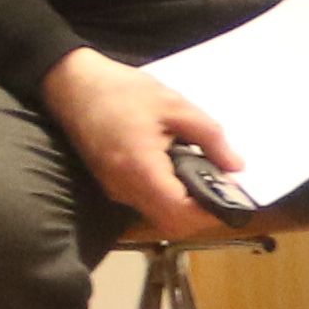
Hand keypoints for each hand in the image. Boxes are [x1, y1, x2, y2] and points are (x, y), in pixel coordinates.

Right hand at [39, 47, 244, 241]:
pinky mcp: (110, 184)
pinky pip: (145, 202)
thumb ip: (210, 138)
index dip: (210, 212)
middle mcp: (125, 188)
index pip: (181, 214)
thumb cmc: (122, 91)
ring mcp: (114, 189)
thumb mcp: (176, 106)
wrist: (72, 84)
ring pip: (158, 216)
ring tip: (203, 174)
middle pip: (171, 223)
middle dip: (201, 213)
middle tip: (221, 186)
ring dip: (184, 205)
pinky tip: (179, 169)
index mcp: (141, 169)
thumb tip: (236, 167)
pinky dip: (167, 196)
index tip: (232, 198)